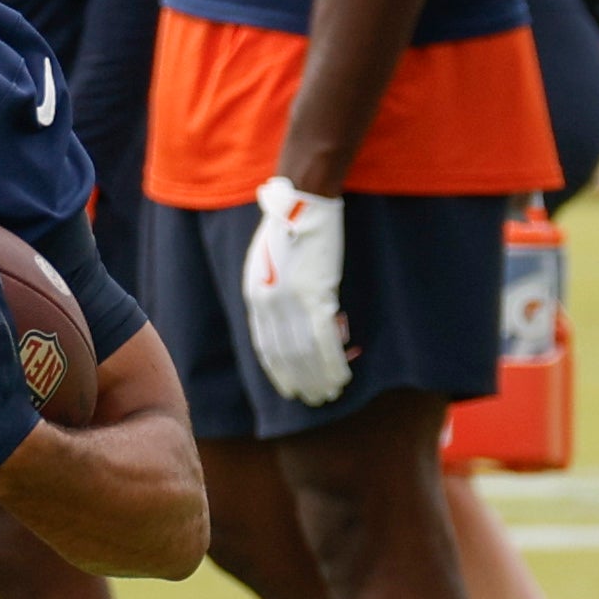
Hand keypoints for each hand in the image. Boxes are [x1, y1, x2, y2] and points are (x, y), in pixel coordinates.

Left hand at [241, 177, 352, 406]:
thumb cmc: (290, 224)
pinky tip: (343, 376)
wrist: (304, 200)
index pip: (265, 344)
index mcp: (255, 293)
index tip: (288, 387)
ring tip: (330, 393)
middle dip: (299, 379)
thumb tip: (286, 313)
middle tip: (313, 398)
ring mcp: (291, 300)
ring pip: (305, 352)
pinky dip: (333, 362)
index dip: (278, 370)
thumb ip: (273, 288)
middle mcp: (268, 302)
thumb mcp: (268, 259)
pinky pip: (325, 339)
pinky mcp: (316, 294)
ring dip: (318, 377)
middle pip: (284, 353)